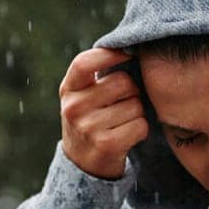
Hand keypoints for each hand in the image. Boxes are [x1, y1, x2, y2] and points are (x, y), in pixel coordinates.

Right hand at [59, 47, 148, 179]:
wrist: (83, 163)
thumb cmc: (91, 118)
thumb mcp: (83, 95)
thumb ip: (98, 73)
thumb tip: (131, 45)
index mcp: (68, 89)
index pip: (85, 62)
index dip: (109, 54)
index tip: (128, 53)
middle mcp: (74, 107)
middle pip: (124, 82)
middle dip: (131, 92)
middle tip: (122, 104)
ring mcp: (88, 127)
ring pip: (135, 105)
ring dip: (137, 113)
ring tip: (121, 122)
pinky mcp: (106, 144)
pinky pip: (140, 125)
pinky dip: (140, 130)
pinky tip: (127, 135)